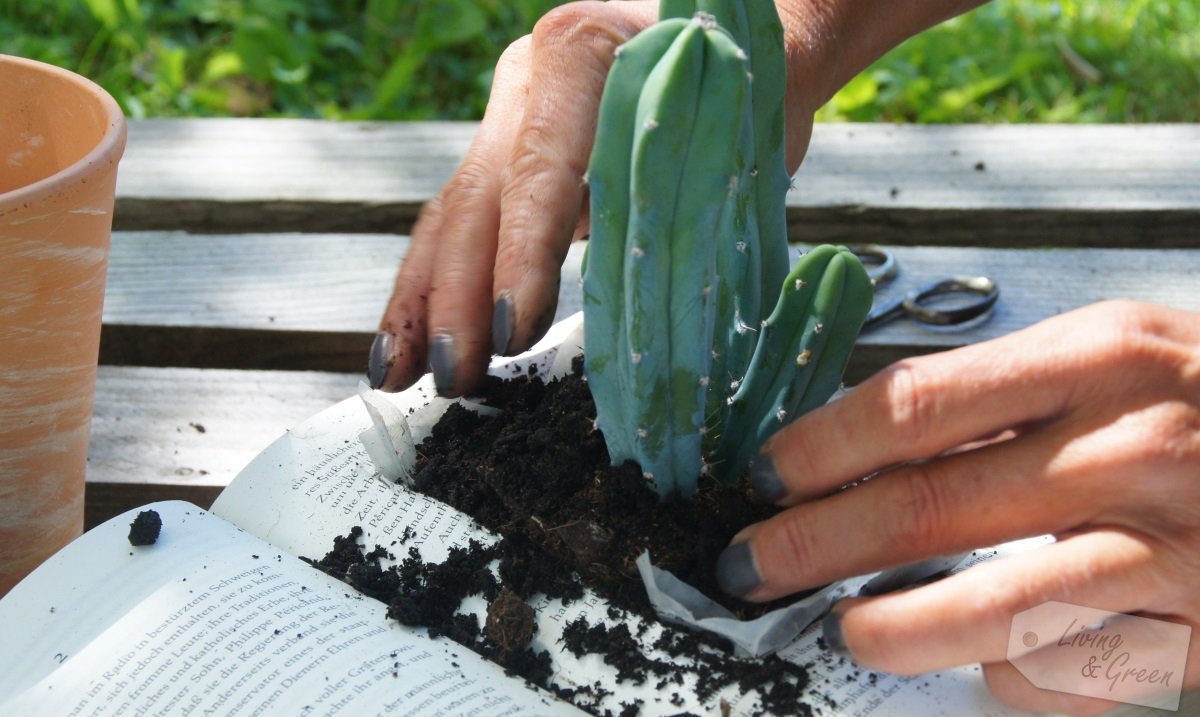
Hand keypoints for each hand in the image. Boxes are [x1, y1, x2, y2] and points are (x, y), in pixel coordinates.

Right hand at [368, 0, 843, 395]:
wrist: (727, 32)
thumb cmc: (752, 71)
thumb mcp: (750, 106)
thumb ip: (704, 174)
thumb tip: (660, 279)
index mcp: (581, 51)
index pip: (542, 167)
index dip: (522, 253)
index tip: (513, 332)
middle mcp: (526, 81)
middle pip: (477, 198)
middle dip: (455, 295)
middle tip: (451, 378)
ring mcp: (507, 119)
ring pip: (452, 215)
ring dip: (424, 299)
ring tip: (396, 375)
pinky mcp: (507, 159)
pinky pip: (462, 226)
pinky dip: (439, 287)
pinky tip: (418, 343)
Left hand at [716, 301, 1199, 714]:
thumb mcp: (1120, 356)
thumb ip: (1004, 396)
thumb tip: (855, 443)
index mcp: (1101, 357)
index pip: (916, 403)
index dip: (820, 448)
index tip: (765, 475)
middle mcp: (1134, 448)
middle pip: (928, 506)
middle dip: (812, 544)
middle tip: (748, 566)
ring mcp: (1176, 549)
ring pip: (995, 609)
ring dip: (896, 629)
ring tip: (847, 630)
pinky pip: (1075, 673)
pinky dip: (1012, 677)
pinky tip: (988, 661)